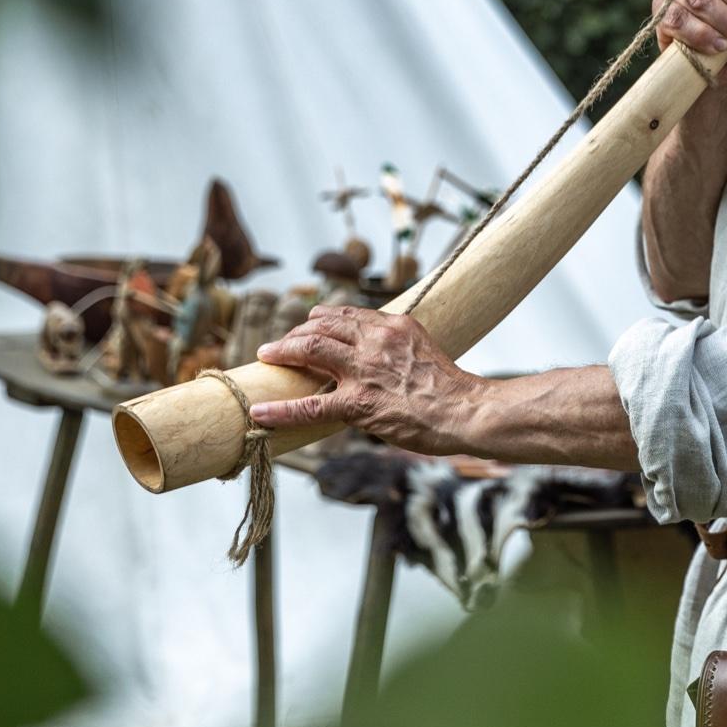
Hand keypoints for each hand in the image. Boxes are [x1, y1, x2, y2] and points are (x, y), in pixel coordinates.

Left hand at [248, 304, 480, 453]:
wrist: (466, 411)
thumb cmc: (451, 389)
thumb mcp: (425, 349)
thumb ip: (397, 345)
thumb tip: (378, 355)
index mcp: (394, 325)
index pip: (347, 314)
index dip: (321, 319)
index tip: (308, 324)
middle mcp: (375, 341)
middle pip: (322, 326)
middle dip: (296, 332)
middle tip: (281, 343)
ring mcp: (364, 371)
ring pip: (310, 350)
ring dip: (283, 351)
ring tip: (266, 355)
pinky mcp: (358, 403)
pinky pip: (310, 405)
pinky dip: (281, 410)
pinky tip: (261, 413)